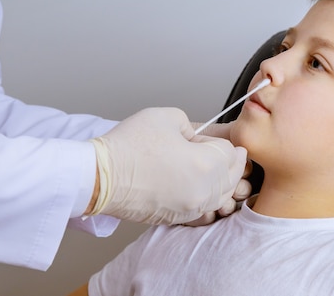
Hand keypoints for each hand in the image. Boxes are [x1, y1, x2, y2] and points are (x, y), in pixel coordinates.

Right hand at [84, 108, 246, 224]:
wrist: (101, 177)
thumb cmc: (128, 147)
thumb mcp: (166, 117)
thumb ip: (192, 125)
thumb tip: (197, 138)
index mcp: (204, 164)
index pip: (232, 153)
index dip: (222, 142)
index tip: (214, 139)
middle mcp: (202, 190)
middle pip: (232, 177)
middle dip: (228, 162)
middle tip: (221, 152)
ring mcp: (190, 207)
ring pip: (221, 196)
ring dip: (220, 181)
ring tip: (210, 168)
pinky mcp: (177, 217)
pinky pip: (204, 209)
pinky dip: (206, 196)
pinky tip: (197, 185)